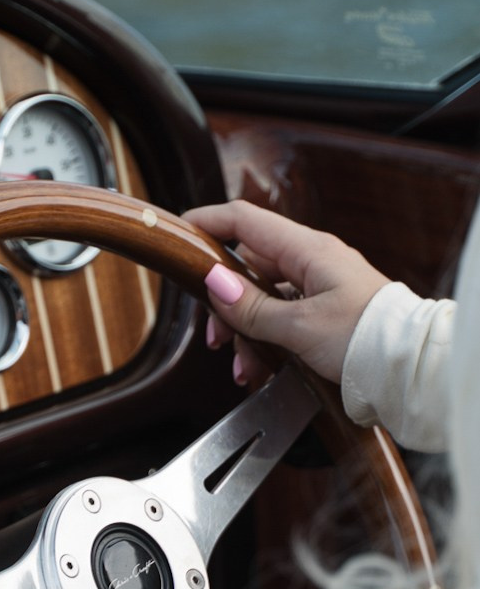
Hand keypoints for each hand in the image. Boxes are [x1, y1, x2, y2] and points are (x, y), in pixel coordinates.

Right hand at [185, 201, 389, 386]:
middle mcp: (312, 261)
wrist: (410, 366)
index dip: (207, 223)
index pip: (244, 220)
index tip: (178, 233)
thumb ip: (251, 306)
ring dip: (245, 330)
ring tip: (243, 365)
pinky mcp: (326, 309)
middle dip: (225, 303)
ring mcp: (320, 285)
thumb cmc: (366, 338)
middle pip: (249, 266)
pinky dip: (266, 340)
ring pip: (263, 297)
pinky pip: (282, 315)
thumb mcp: (298, 326)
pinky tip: (260, 368)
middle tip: (215, 336)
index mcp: (307, 250)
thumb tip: (213, 283)